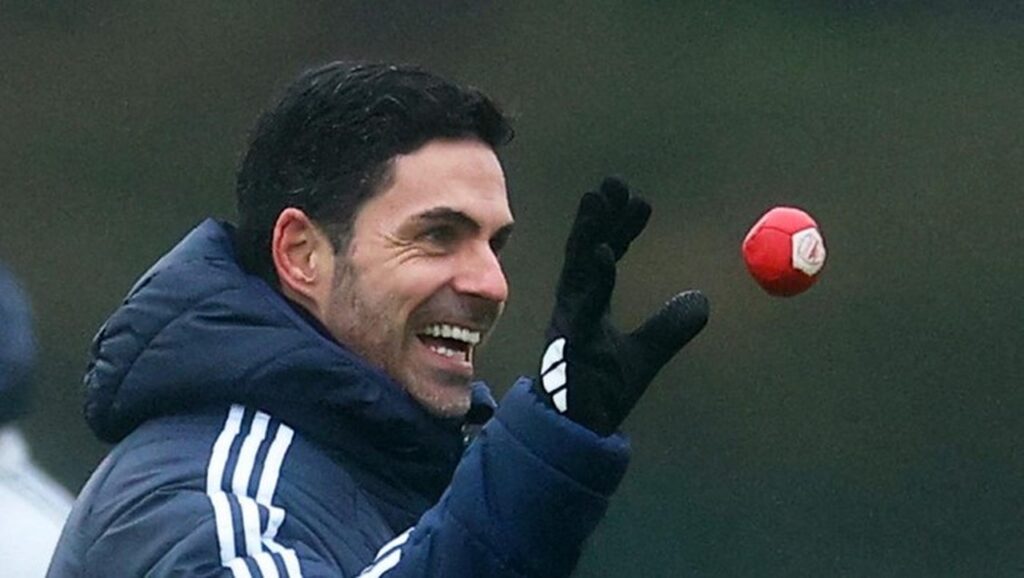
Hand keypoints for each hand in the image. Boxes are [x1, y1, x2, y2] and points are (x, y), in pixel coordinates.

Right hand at [535, 177, 708, 435]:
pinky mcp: (569, 337)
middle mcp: (575, 304)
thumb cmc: (601, 391)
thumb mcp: (647, 353)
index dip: (621, 228)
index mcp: (590, 304)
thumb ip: (670, 326)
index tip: (639, 202)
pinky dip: (592, 274)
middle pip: (586, 249)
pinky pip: (581, 300)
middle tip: (614, 183)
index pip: (604, 256)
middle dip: (599, 216)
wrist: (580, 428)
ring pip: (577, 265)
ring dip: (588, 230)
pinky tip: (600, 251)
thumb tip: (702, 300)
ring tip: (598, 199)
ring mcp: (569, 318)